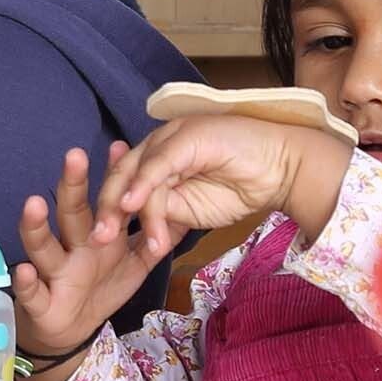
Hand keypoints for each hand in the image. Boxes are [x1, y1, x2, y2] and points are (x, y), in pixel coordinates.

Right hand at [12, 143, 180, 356]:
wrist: (72, 330)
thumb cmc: (101, 287)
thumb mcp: (132, 264)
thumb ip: (151, 238)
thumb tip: (181, 210)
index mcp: (95, 234)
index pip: (103, 200)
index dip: (111, 176)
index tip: (120, 147)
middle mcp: (71, 245)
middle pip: (71, 212)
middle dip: (72, 185)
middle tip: (75, 156)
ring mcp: (53, 271)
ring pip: (42, 245)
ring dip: (36, 226)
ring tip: (34, 203)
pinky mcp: (39, 301)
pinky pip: (31, 291)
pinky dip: (26, 282)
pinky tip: (23, 270)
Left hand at [104, 115, 350, 238]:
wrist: (282, 168)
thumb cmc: (242, 187)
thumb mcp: (193, 211)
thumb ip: (167, 213)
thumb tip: (144, 228)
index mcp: (157, 161)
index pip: (124, 184)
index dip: (110, 211)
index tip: (99, 242)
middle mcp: (159, 146)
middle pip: (121, 176)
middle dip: (108, 210)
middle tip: (99, 241)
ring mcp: (171, 138)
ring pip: (136, 173)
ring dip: (131, 210)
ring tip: (128, 241)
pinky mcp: (186, 137)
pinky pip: (158, 165)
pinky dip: (144, 186)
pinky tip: (134, 206)